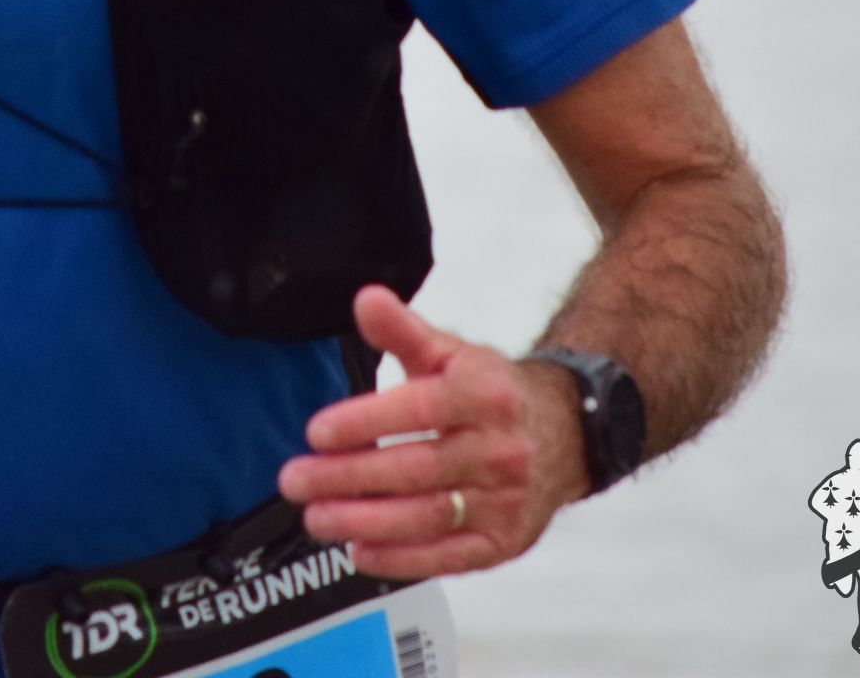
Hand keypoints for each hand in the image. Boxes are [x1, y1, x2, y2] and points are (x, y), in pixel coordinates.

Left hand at [276, 285, 588, 580]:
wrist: (564, 436)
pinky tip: (359, 552)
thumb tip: (366, 299)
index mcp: (486, 395)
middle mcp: (501, 450)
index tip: (316, 432)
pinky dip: (402, 559)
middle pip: (417, 469)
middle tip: (296, 481)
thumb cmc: (491, 394)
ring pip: (429, 516)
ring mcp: (506, 500)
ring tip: (316, 518)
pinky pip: (449, 557)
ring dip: (366, 522)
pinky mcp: (504, 541)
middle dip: (349, 478)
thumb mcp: (451, 353)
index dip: (366, 422)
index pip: (420, 410)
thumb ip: (404, 332)